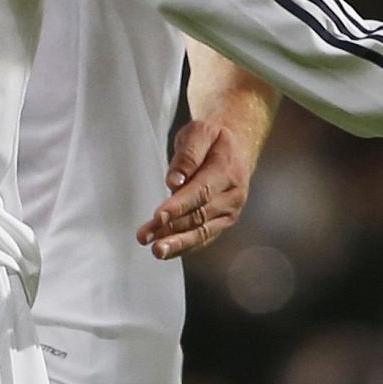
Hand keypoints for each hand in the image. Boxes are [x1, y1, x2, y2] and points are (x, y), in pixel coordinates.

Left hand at [136, 118, 253, 259]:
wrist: (236, 147)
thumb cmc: (213, 140)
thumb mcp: (200, 132)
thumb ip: (188, 154)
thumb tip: (175, 182)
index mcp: (228, 169)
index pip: (202, 191)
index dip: (179, 206)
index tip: (158, 216)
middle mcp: (234, 194)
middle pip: (200, 215)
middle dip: (171, 228)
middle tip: (147, 237)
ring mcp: (230, 210)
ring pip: (202, 231)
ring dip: (177, 243)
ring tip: (156, 250)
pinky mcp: (223, 221)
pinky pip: (204, 237)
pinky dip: (185, 246)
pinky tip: (167, 251)